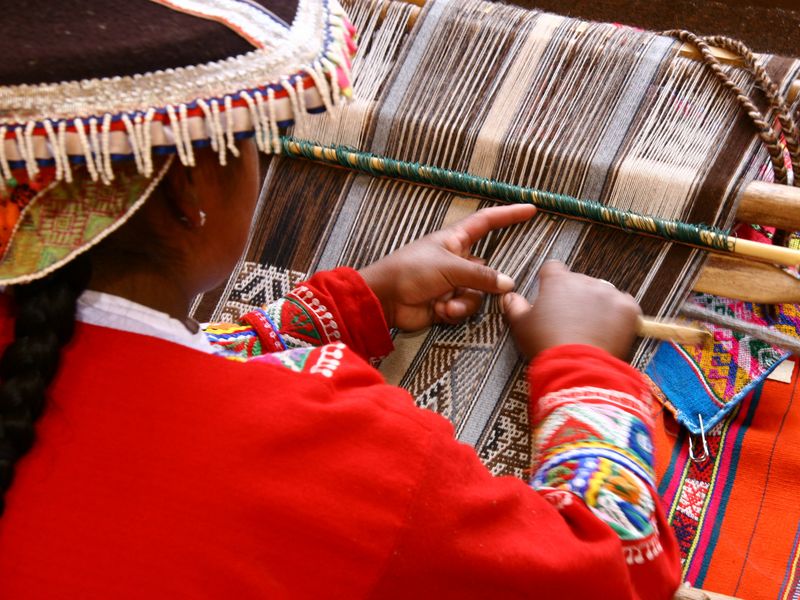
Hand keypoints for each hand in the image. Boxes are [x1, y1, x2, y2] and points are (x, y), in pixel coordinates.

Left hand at [359, 204, 536, 330]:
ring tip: (447, 304)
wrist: (385, 299)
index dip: (508, 215)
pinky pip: (465, 308)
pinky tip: (440, 311)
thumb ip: (480, 276)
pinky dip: (455, 312)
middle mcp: (456, 260)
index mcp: (454, 240)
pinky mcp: (447, 303)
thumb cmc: (411, 271)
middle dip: (485, 282)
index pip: (487, 222)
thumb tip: (508, 284)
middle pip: (487, 269)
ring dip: (465, 302)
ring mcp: (452, 283)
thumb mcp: (449, 267)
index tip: (531, 209)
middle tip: (479, 288)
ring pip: (478, 294)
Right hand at [503, 261, 640, 359]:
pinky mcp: (628, 309)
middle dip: (576, 297)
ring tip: (591, 329)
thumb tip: (509, 297)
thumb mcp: (521, 326)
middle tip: (571, 321)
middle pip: (579, 282)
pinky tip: (609, 331)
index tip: (550, 296)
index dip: (550, 282)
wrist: (577, 367)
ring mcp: (609, 293)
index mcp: (557, 281)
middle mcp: (584, 281)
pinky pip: (625, 306)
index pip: (553, 269)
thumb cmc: (546, 345)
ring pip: (603, 293)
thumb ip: (514, 306)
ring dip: (598, 305)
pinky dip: (619, 315)